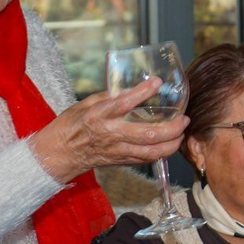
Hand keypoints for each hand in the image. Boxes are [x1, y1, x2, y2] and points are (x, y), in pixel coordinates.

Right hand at [29, 77, 186, 182]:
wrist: (59, 154)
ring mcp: (118, 150)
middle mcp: (111, 134)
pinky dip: (162, 152)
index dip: (143, 92)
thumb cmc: (71, 125)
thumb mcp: (85, 104)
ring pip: (151, 151)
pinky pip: (146, 159)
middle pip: (147, 134)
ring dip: (172, 143)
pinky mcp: (121, 161)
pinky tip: (171, 143)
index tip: (158, 82)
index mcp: (99, 115)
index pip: (124, 103)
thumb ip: (110, 97)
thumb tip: (133, 89)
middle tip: (184, 118)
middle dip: (171, 127)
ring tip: (182, 132)